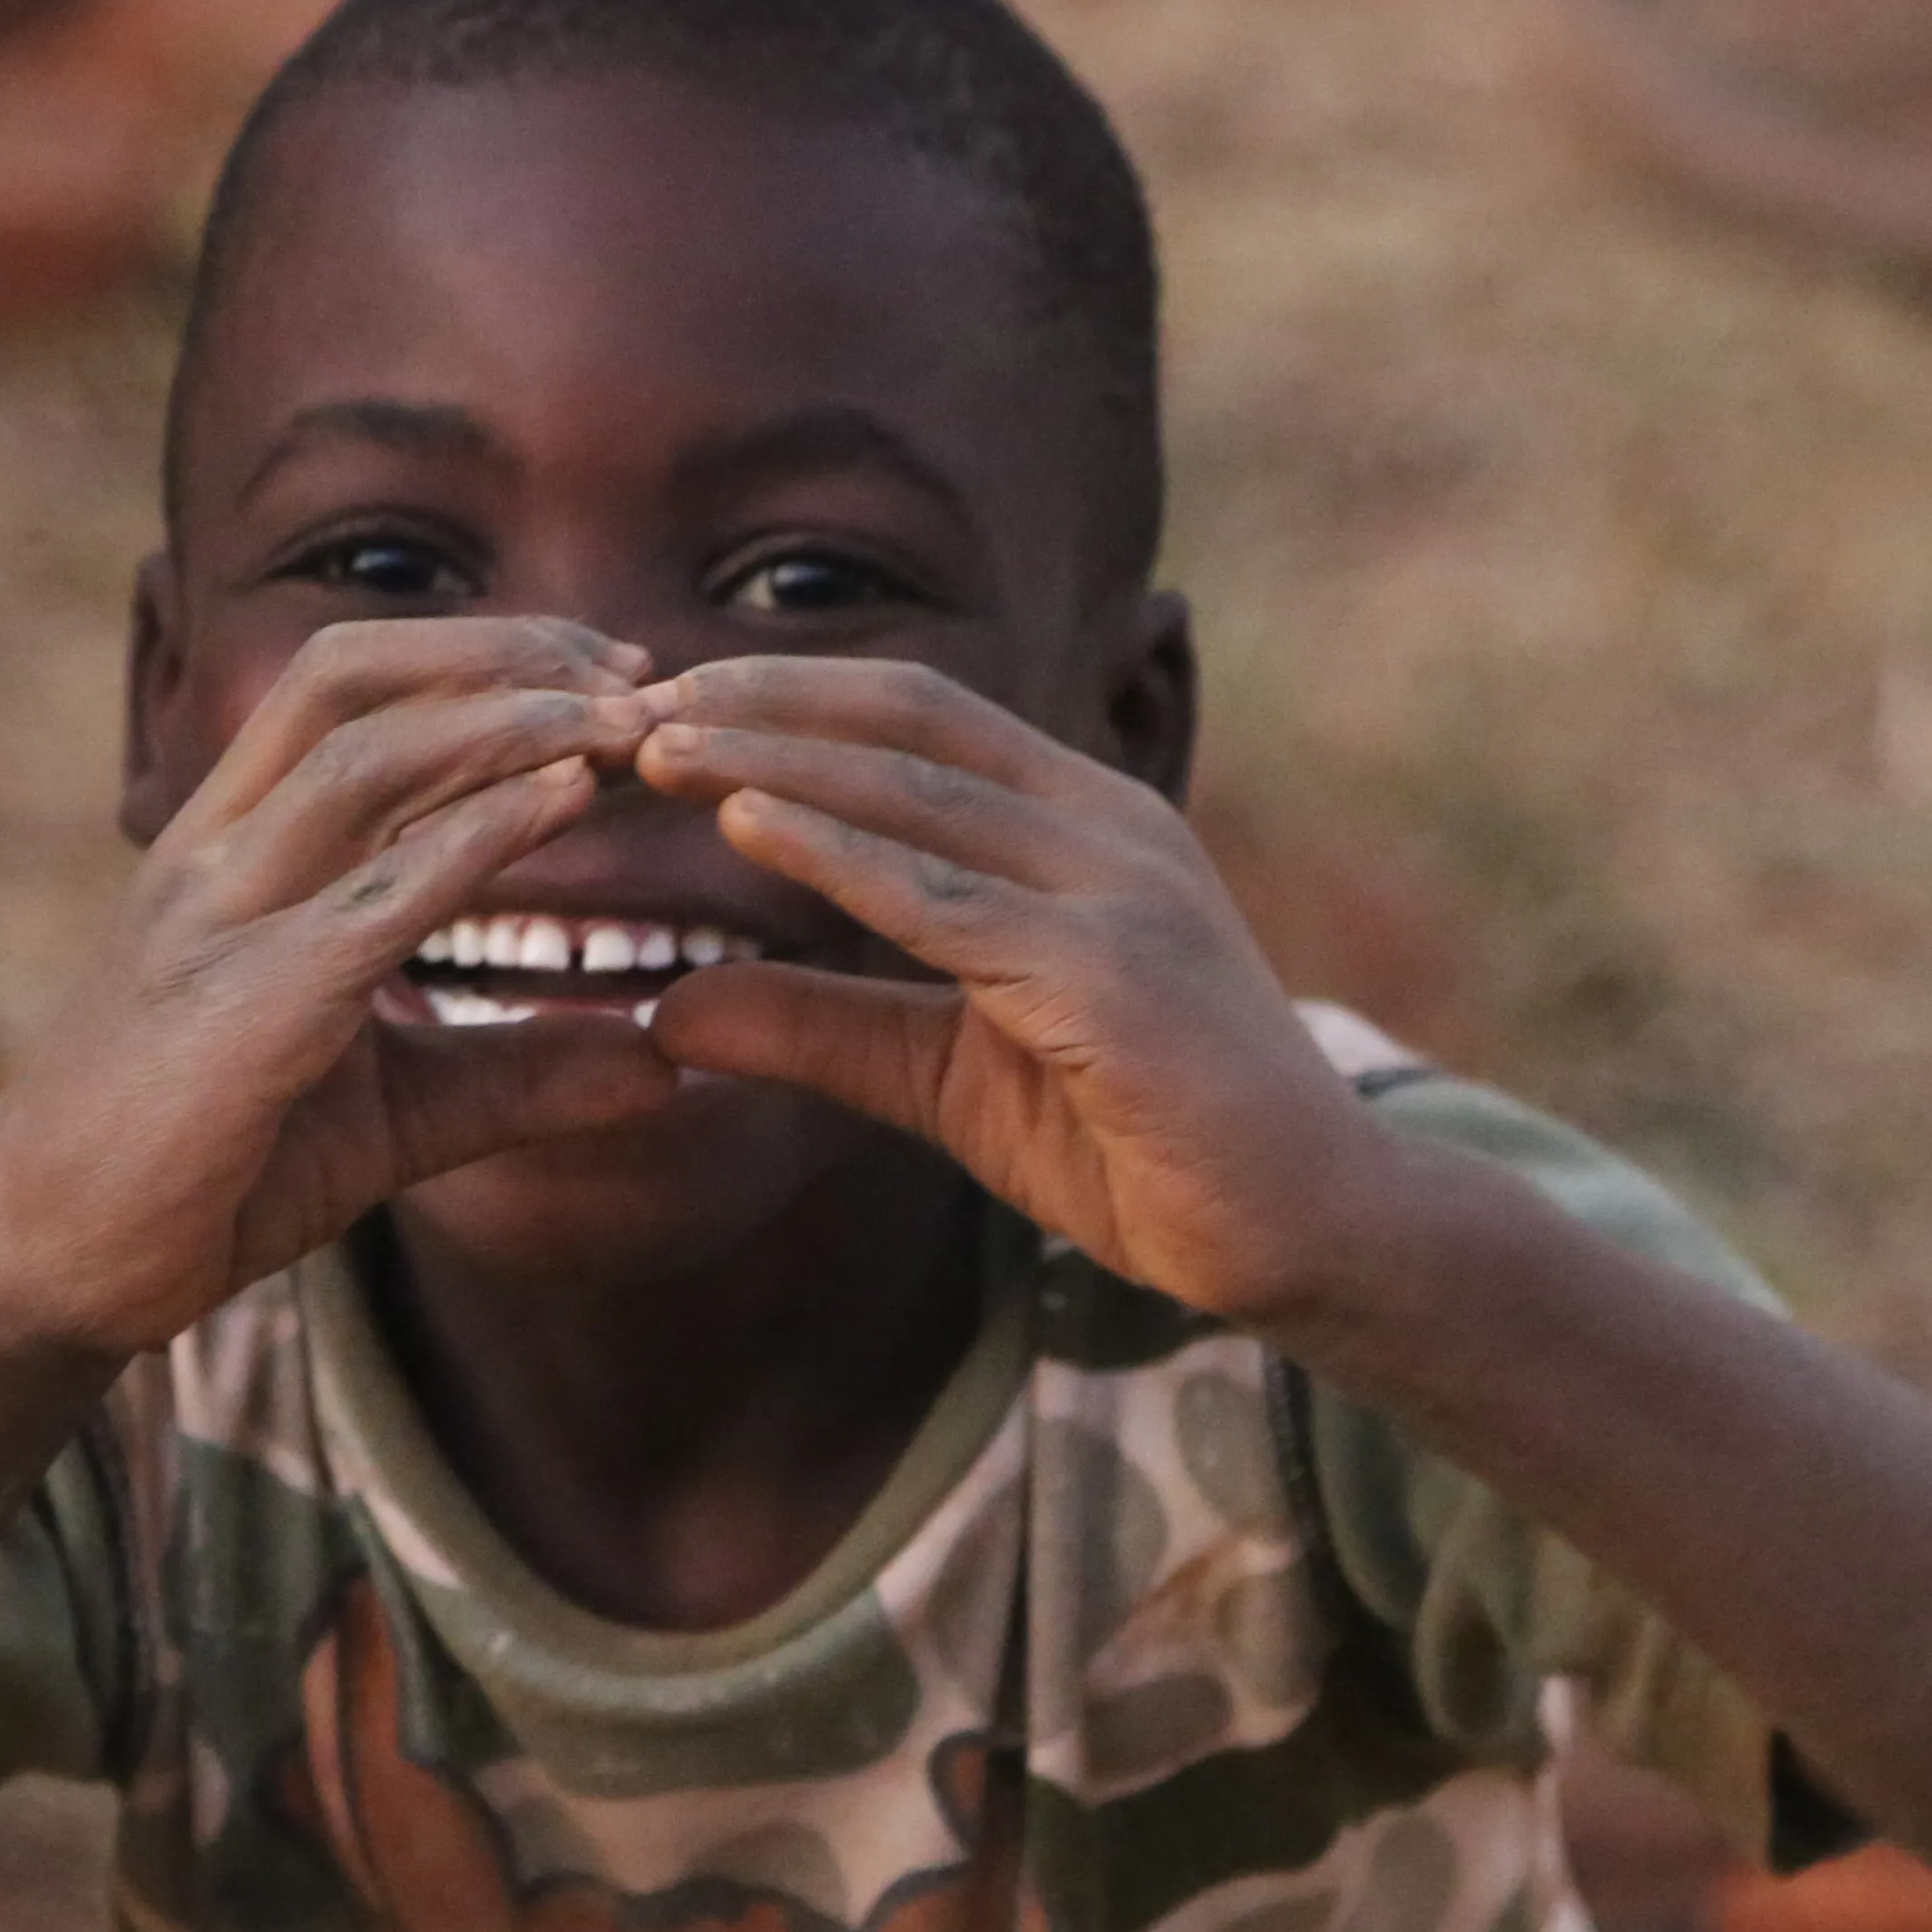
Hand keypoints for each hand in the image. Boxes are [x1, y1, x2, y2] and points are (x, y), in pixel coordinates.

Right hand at [0, 618, 680, 1357]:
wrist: (45, 1274)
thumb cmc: (202, 1177)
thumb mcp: (389, 1113)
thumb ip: (514, 1075)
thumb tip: (664, 1069)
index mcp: (228, 850)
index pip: (345, 688)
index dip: (480, 655)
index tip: (606, 673)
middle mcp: (212, 855)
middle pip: (353, 678)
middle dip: (503, 652)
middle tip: (636, 673)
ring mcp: (215, 922)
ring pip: (365, 756)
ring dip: (511, 722)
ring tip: (628, 723)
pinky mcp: (240, 1010)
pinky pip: (372, 894)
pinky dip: (479, 834)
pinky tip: (570, 806)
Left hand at [630, 658, 1397, 1323]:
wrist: (1307, 1234)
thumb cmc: (1140, 1146)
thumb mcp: (946, 1074)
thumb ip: (820, 1025)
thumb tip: (665, 1011)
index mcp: (1085, 825)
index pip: (921, 717)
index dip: (788, 697)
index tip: (661, 703)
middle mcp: (1111, 830)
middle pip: (911, 725)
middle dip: (760, 706)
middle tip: (623, 706)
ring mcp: (1122, 895)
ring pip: (919, 794)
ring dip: (775, 761)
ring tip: (655, 749)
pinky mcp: (1117, 979)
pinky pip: (950, 903)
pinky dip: (839, 856)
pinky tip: (744, 830)